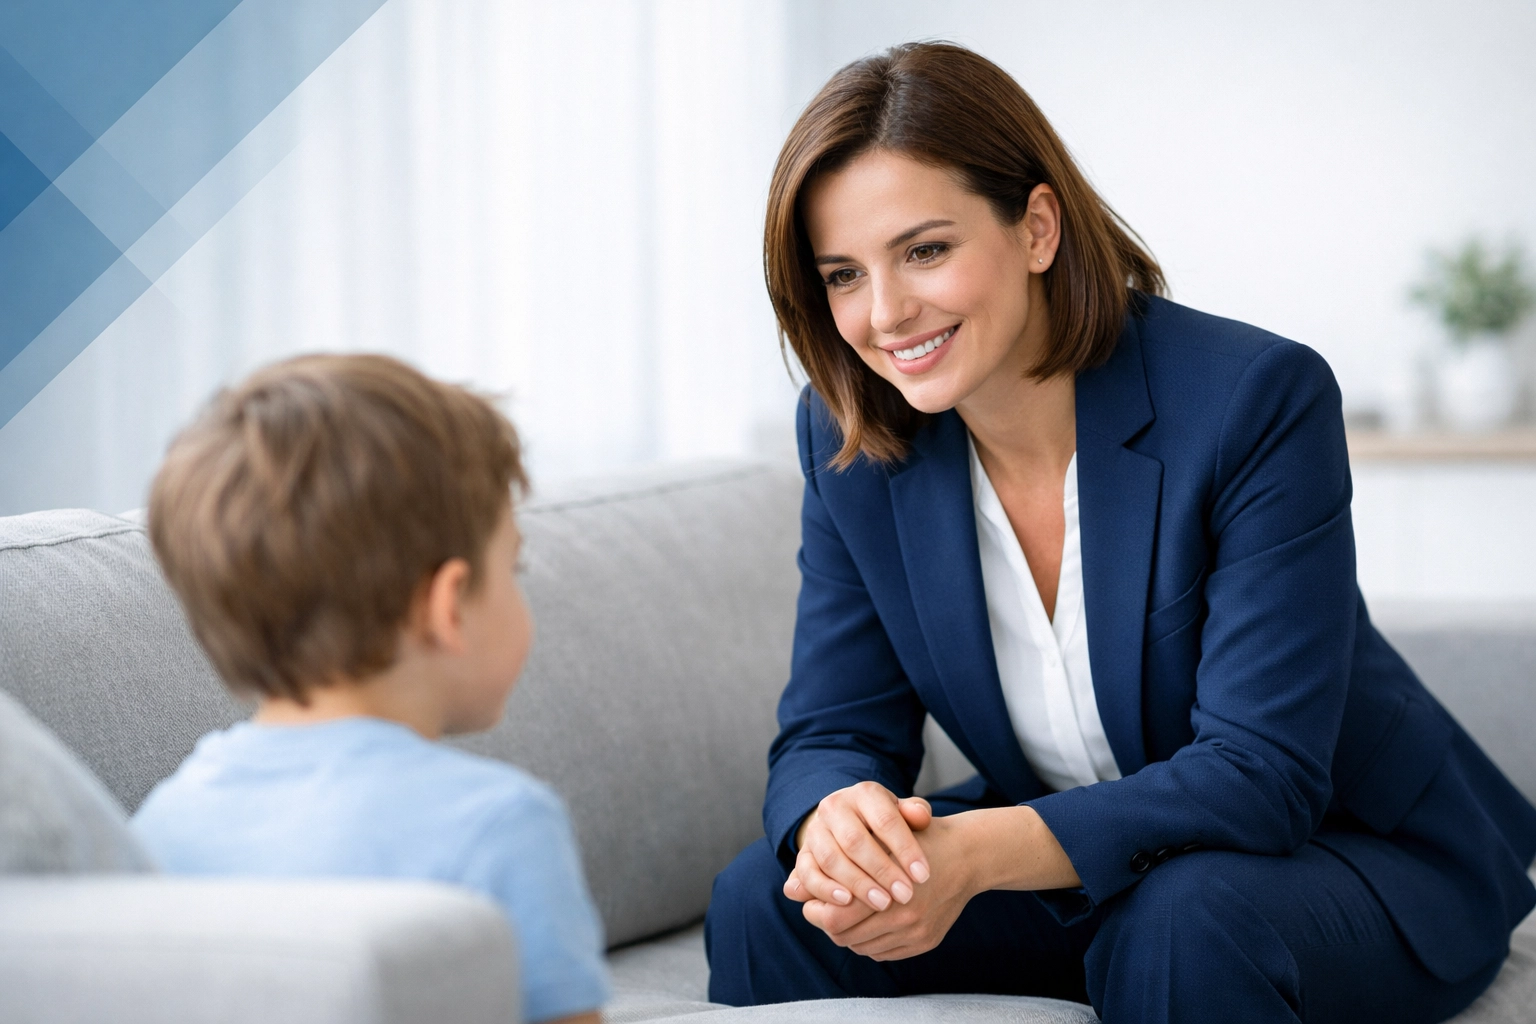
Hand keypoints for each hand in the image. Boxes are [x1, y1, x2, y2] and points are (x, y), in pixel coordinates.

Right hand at [783, 782, 931, 912]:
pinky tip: (846, 903)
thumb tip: (920, 816)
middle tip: (905, 895)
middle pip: (855, 840)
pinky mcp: (803, 854)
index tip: (923, 875)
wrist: (850, 825)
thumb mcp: (903, 813)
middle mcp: (834, 807)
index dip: (905, 848)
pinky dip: (825, 889)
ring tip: (882, 903)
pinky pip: (808, 873)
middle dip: (882, 870)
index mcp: (864, 793)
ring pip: (831, 858)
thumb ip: (915, 813)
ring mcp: (815, 830)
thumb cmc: (886, 822)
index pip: (885, 819)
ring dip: (857, 883)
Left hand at [801, 811, 976, 959]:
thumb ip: (832, 865)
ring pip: (863, 947)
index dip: (818, 911)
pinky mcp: (927, 941)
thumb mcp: (875, 838)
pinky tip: (868, 924)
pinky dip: (870, 942)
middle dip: (830, 923)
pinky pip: (885, 953)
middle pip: (846, 937)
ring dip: (849, 934)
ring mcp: (917, 931)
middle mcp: (905, 914)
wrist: (967, 854)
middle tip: (825, 909)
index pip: (835, 918)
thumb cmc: (914, 837)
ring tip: (845, 914)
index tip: (815, 900)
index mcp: (888, 885)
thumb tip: (790, 888)